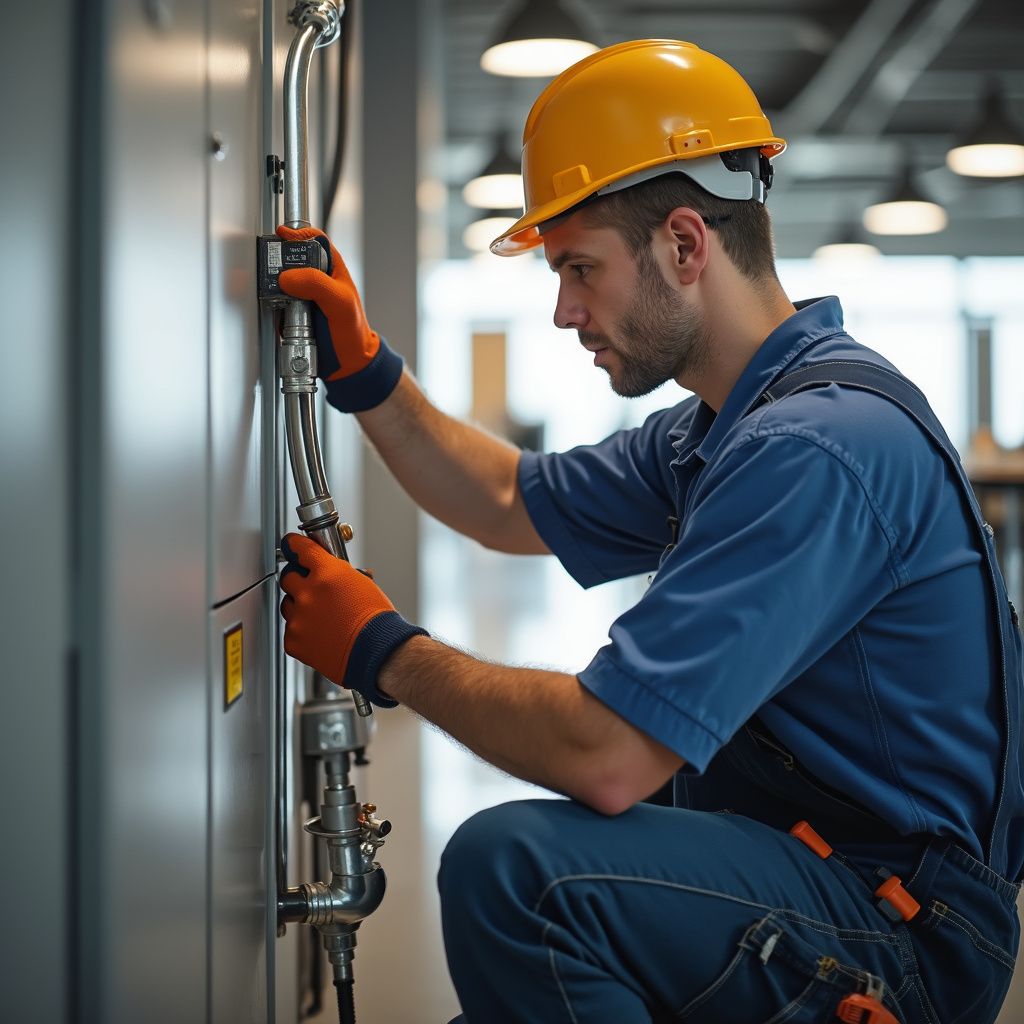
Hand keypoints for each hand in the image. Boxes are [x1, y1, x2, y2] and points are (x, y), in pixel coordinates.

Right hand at [275, 226, 403, 411]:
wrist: (348, 364)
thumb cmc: (352, 332)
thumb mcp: (340, 304)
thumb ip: (316, 285)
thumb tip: (287, 276)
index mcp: (331, 267)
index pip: (312, 239)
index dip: (295, 234)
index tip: (280, 237)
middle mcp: (314, 277)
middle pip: (288, 257)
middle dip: (276, 260)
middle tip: (269, 268)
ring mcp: (300, 295)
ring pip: (277, 279)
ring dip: (269, 284)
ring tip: (269, 291)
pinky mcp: (289, 311)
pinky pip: (273, 302)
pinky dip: (269, 305)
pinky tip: (272, 310)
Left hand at [279, 533, 426, 706]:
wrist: (377, 652)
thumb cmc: (376, 621)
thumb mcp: (361, 584)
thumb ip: (336, 573)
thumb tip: (325, 569)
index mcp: (327, 573)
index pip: (300, 548)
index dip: (294, 545)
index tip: (291, 545)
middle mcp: (309, 593)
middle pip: (288, 577)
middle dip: (298, 580)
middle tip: (312, 589)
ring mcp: (299, 618)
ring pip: (288, 605)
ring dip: (300, 607)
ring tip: (323, 618)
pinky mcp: (294, 640)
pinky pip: (291, 630)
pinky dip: (303, 632)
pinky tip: (321, 634)